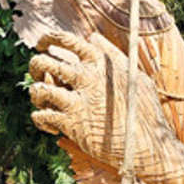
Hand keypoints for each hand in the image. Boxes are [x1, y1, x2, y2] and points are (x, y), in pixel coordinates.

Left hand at [27, 31, 149, 166]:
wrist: (148, 146)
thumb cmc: (144, 111)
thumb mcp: (134, 77)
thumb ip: (112, 55)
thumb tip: (93, 38)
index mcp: (101, 63)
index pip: (66, 39)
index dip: (48, 37)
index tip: (42, 44)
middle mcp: (87, 77)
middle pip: (44, 61)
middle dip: (35, 66)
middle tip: (39, 75)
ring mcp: (78, 101)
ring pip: (38, 88)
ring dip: (35, 94)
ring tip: (43, 101)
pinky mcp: (71, 124)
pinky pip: (41, 116)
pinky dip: (40, 120)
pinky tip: (51, 125)